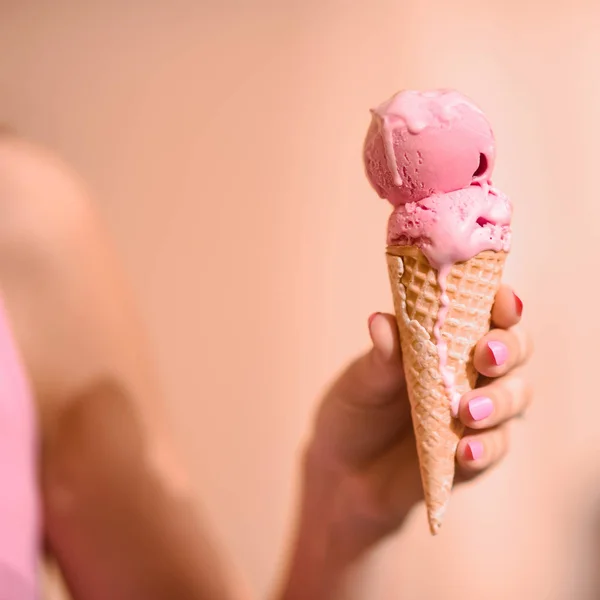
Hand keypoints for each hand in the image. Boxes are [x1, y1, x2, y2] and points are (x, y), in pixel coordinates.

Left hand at [277, 285, 531, 599]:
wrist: (343, 470)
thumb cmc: (356, 409)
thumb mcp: (363, 381)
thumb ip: (382, 356)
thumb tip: (380, 322)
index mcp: (446, 338)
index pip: (486, 311)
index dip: (503, 302)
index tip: (503, 303)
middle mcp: (470, 370)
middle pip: (514, 349)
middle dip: (507, 348)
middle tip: (486, 357)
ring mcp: (478, 411)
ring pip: (515, 396)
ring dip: (498, 400)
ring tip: (467, 411)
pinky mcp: (477, 453)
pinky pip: (496, 447)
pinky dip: (485, 447)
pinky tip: (464, 451)